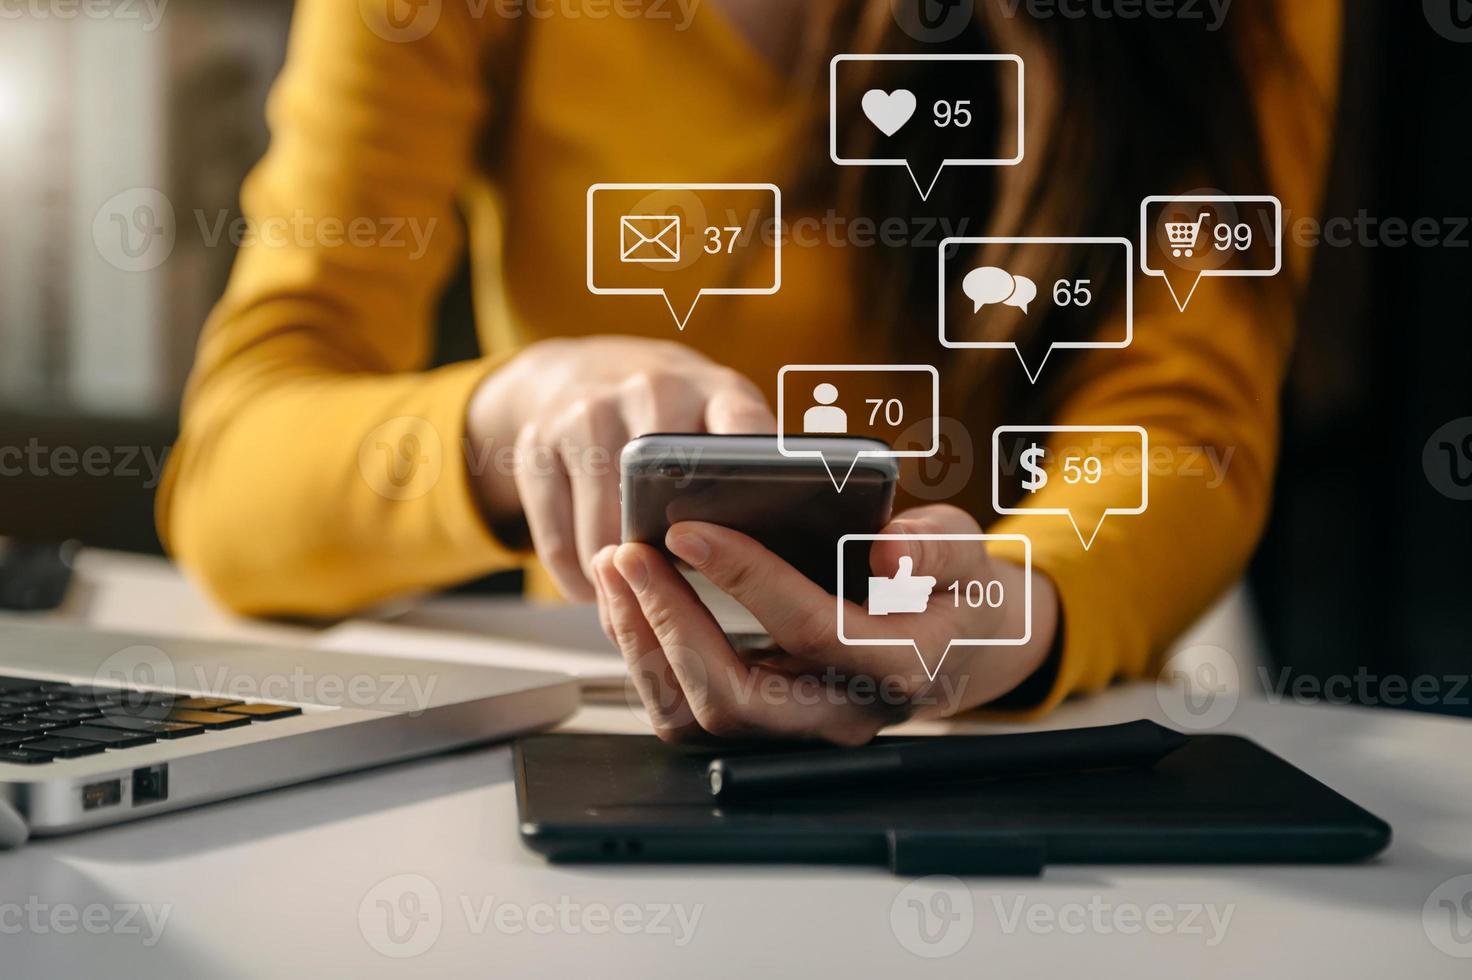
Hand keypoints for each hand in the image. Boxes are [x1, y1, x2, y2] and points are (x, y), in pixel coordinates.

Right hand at [467, 337, 774, 599]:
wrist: (584, 372)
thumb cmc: (674, 418)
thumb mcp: (722, 421)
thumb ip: (749, 474)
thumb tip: (786, 557)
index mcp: (715, 390)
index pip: (745, 432)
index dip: (749, 483)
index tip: (751, 539)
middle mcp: (651, 390)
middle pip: (662, 497)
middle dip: (672, 556)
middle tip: (682, 589)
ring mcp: (587, 412)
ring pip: (605, 532)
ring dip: (621, 579)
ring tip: (636, 594)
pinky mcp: (536, 443)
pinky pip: (557, 542)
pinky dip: (576, 579)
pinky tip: (595, 585)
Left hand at [591, 504, 1059, 744]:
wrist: (957, 645)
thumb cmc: (955, 592)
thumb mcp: (967, 554)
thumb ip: (937, 545)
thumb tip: (888, 550)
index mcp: (901, 666)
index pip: (813, 631)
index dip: (748, 580)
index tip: (693, 530)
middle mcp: (843, 714)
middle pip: (737, 697)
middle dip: (673, 622)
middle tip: (633, 552)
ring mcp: (798, 731)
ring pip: (699, 715)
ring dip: (646, 642)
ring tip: (618, 567)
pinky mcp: (762, 726)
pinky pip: (687, 712)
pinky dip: (648, 658)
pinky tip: (630, 601)